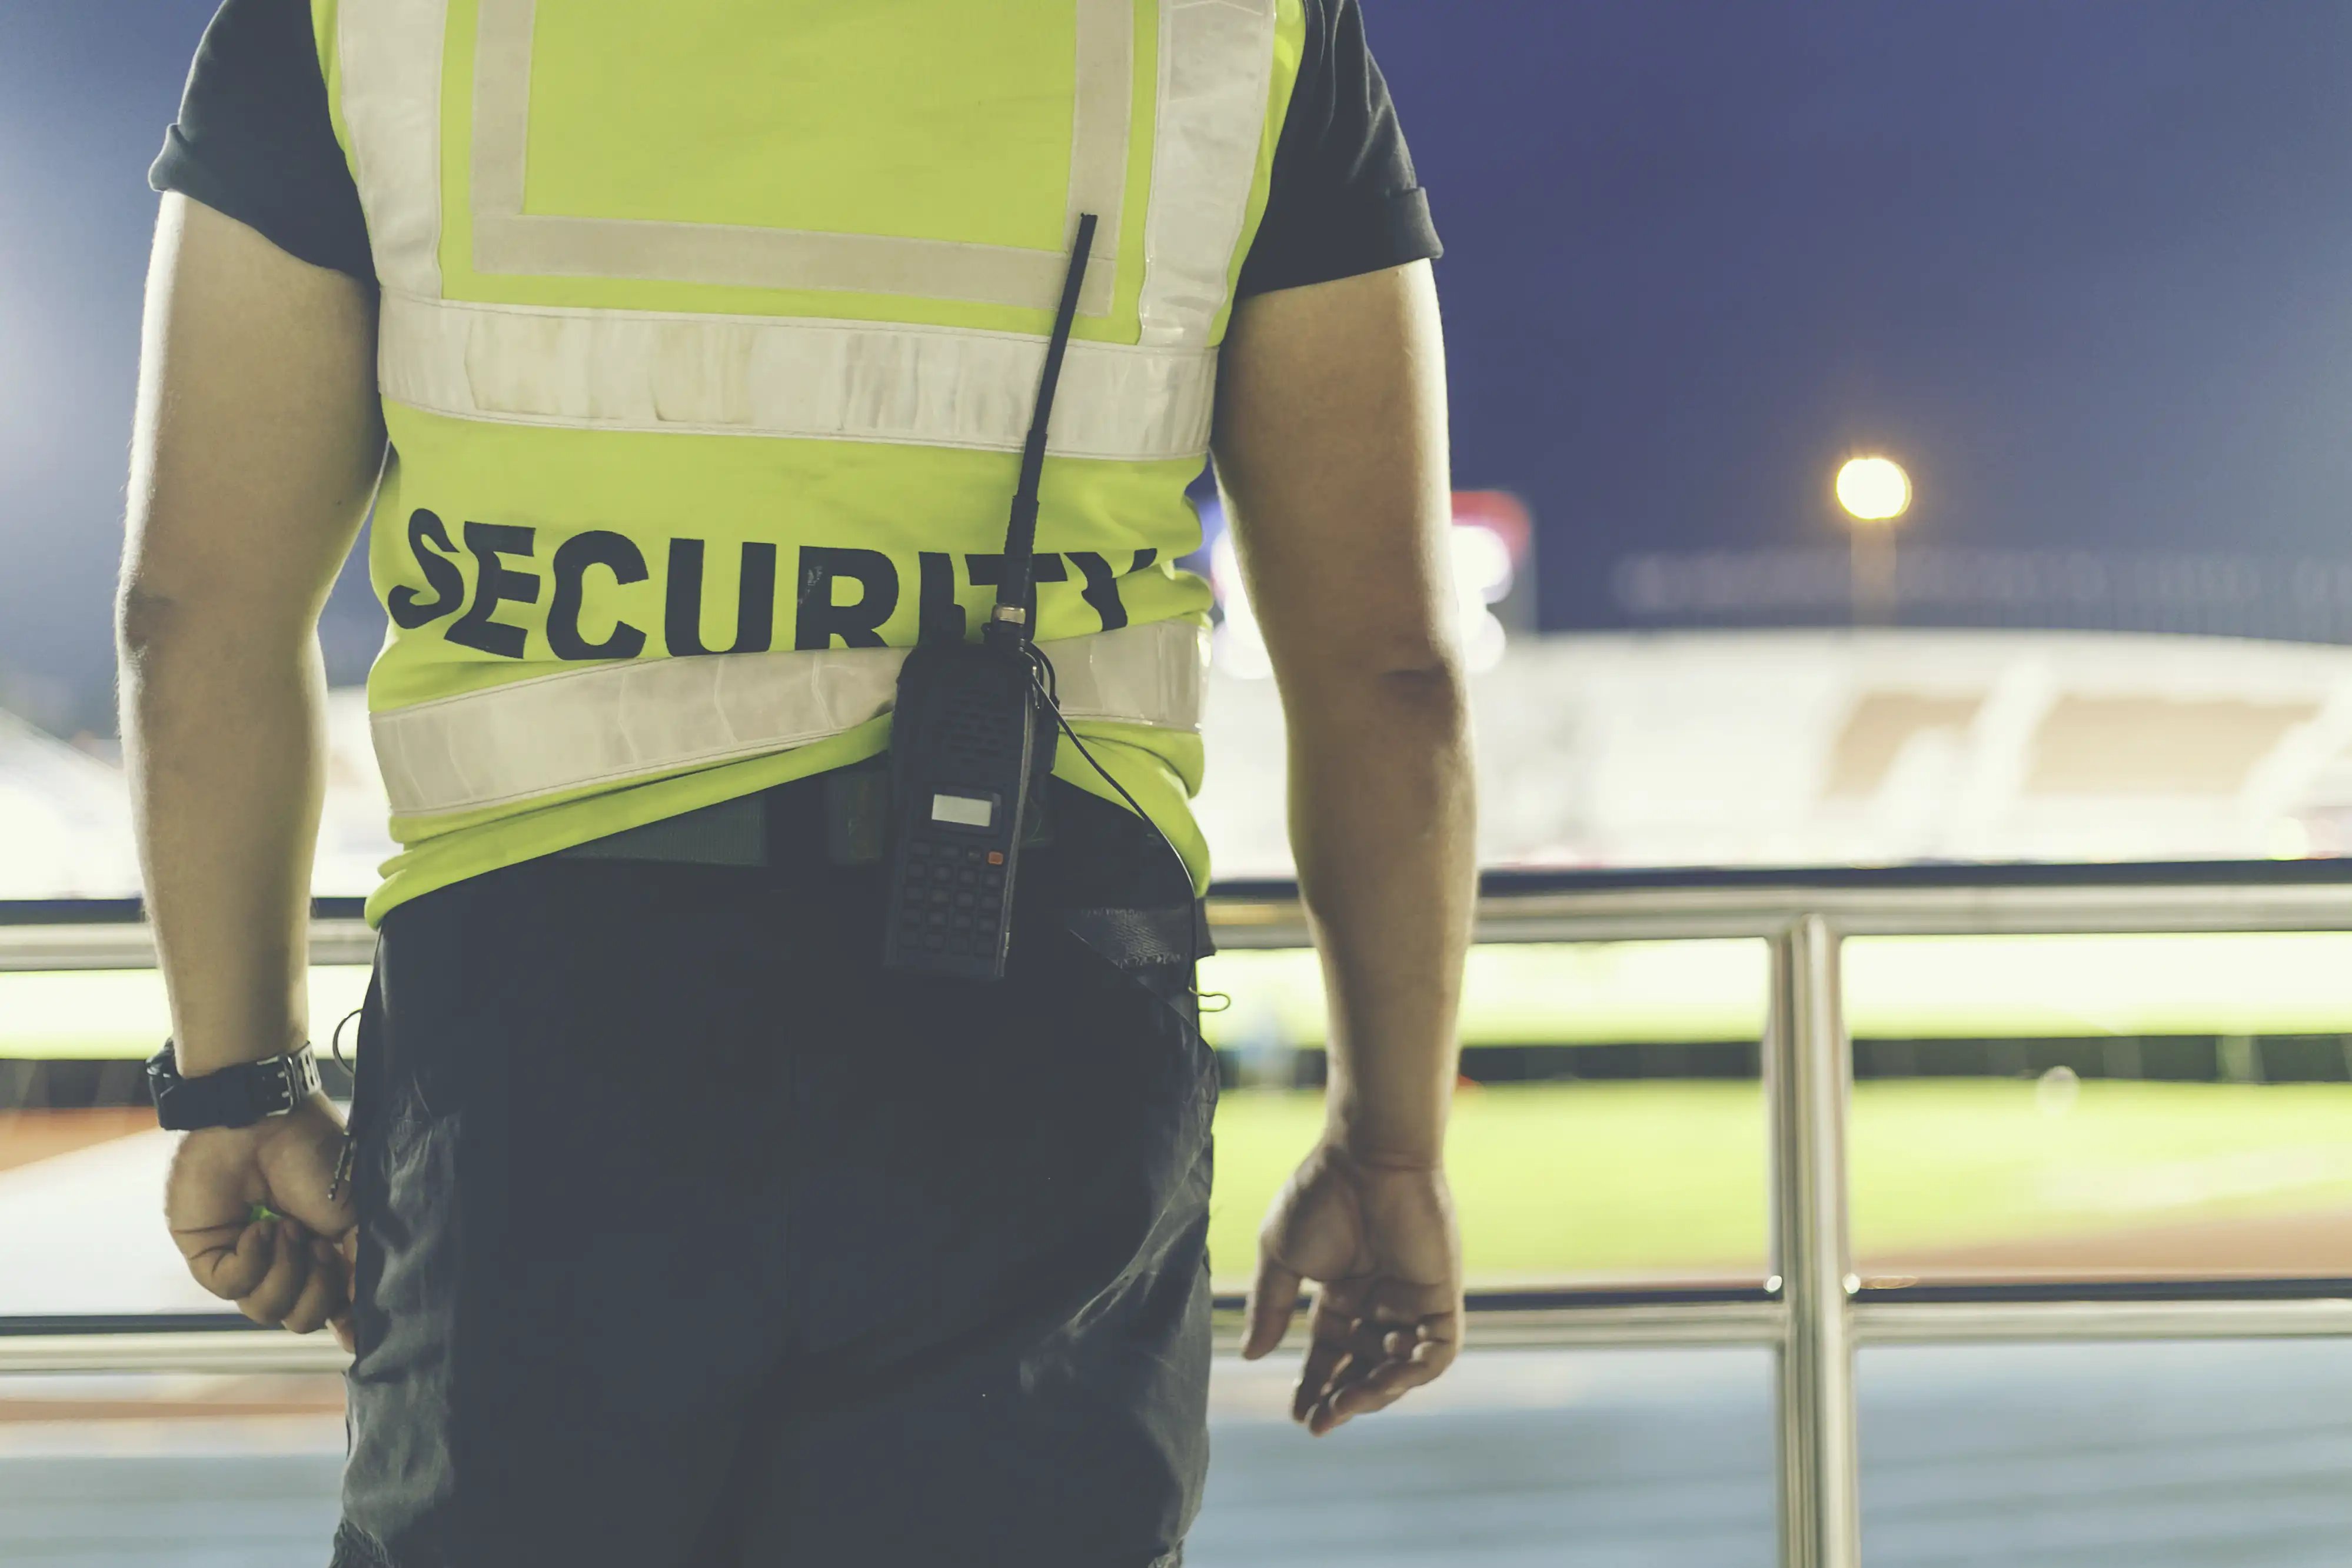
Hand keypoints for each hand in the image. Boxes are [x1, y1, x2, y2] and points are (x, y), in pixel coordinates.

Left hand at [163, 1091, 358, 1347]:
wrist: (266, 1121)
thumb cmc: (315, 1156)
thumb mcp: (354, 1215)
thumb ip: (359, 1269)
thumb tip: (356, 1332)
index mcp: (323, 1253)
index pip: (331, 1308)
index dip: (343, 1319)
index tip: (354, 1324)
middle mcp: (285, 1263)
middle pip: (301, 1319)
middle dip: (317, 1290)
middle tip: (318, 1246)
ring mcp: (246, 1261)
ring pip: (266, 1311)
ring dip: (284, 1269)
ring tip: (286, 1227)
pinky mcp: (209, 1257)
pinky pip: (232, 1287)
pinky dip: (252, 1259)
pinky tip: (259, 1226)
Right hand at [1241, 1141, 1462, 1434]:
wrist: (1366, 1157)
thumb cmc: (1321, 1195)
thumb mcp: (1282, 1257)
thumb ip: (1272, 1306)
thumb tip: (1251, 1355)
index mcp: (1342, 1294)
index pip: (1330, 1355)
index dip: (1315, 1386)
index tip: (1297, 1414)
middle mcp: (1378, 1303)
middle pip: (1364, 1369)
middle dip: (1342, 1399)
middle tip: (1318, 1422)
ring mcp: (1411, 1301)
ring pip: (1400, 1369)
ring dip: (1374, 1394)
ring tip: (1342, 1409)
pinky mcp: (1440, 1296)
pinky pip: (1436, 1352)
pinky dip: (1411, 1374)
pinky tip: (1379, 1385)